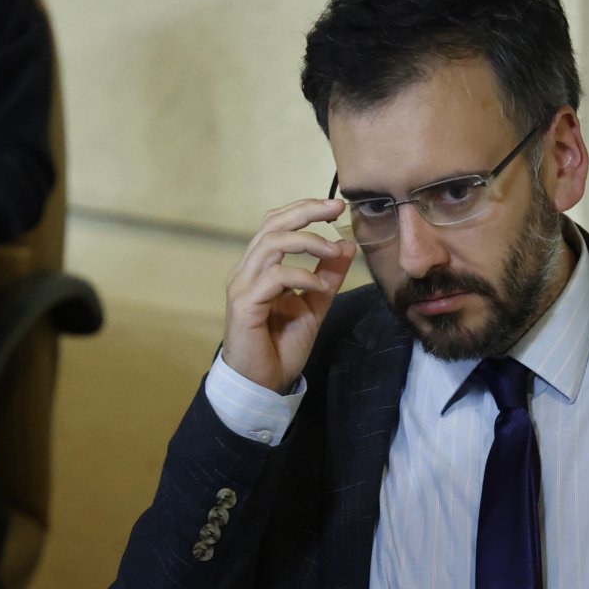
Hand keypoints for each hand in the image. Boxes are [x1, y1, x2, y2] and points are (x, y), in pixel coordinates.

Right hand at [222, 199, 355, 392]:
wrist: (263, 383)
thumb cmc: (281, 346)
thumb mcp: (314, 305)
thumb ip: (328, 276)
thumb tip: (346, 247)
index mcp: (261, 267)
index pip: (277, 223)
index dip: (305, 209)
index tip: (336, 206)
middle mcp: (247, 270)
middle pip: (272, 224)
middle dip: (306, 211)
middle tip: (335, 208)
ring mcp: (242, 285)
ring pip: (271, 243)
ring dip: (307, 241)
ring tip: (334, 250)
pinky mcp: (244, 304)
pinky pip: (274, 276)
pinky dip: (302, 275)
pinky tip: (320, 285)